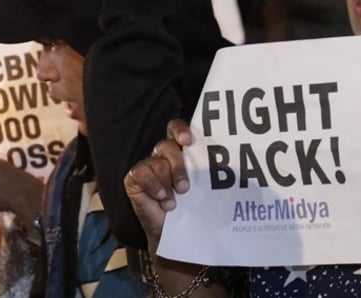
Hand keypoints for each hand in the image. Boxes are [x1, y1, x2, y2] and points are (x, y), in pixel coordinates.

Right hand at [125, 119, 193, 251]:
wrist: (175, 231)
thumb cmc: (191, 204)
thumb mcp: (201, 184)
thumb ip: (205, 168)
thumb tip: (226, 161)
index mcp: (180, 151)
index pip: (175, 128)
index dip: (180, 130)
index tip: (188, 141)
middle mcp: (162, 155)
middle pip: (167, 145)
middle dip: (178, 166)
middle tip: (185, 188)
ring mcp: (148, 165)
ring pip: (157, 161)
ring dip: (167, 182)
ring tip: (173, 201)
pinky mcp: (134, 178)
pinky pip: (141, 172)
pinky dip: (153, 185)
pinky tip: (160, 197)